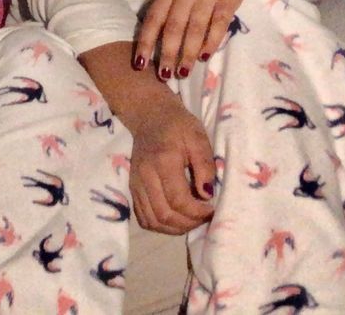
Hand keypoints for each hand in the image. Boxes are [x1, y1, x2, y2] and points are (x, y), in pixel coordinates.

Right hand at [128, 96, 215, 234]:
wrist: (150, 116)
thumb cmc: (178, 125)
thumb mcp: (198, 138)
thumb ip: (205, 165)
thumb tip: (207, 195)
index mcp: (163, 161)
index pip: (178, 200)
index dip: (197, 212)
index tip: (212, 209)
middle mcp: (145, 176)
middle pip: (164, 215)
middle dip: (188, 223)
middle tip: (204, 217)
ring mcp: (136, 184)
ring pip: (152, 221)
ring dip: (175, 228)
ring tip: (191, 220)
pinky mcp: (133, 189)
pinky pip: (144, 217)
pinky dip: (160, 225)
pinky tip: (175, 218)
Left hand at [136, 0, 281, 80]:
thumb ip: (169, 7)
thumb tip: (153, 42)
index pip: (154, 18)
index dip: (145, 42)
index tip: (139, 63)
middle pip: (173, 27)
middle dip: (167, 53)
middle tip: (164, 76)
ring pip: (195, 29)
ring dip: (188, 53)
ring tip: (183, 72)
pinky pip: (218, 25)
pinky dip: (210, 43)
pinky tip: (204, 57)